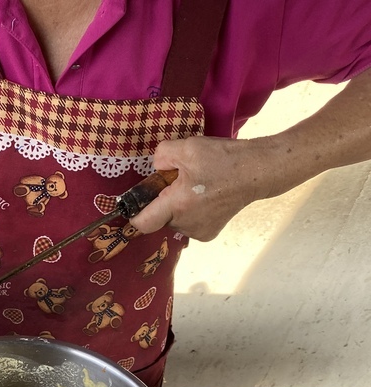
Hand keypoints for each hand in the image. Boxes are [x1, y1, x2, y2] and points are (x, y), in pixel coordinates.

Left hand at [129, 135, 275, 240]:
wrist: (259, 171)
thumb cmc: (224, 159)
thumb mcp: (188, 147)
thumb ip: (162, 155)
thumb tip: (156, 167)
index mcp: (178, 206)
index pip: (142, 223)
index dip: (134, 214)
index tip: (136, 201)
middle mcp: (186, 225)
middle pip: (158, 218)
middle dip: (161, 201)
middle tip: (176, 181)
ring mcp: (199, 232)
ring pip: (173, 221)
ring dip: (176, 206)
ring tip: (195, 187)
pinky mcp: (209, 233)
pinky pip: (188, 223)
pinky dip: (189, 212)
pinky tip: (204, 196)